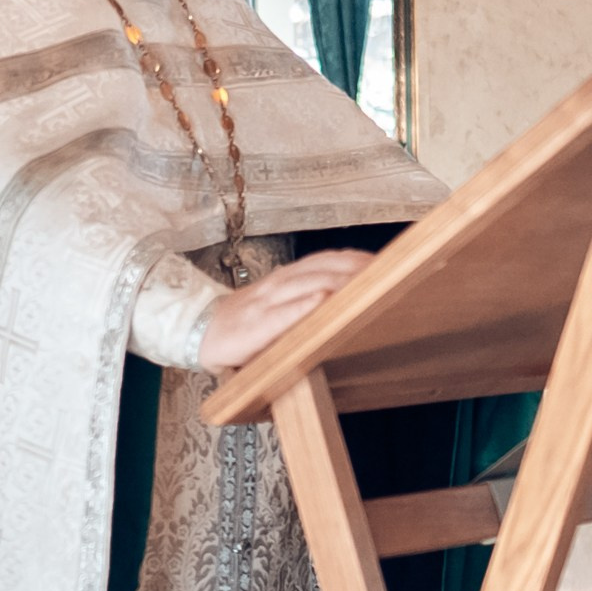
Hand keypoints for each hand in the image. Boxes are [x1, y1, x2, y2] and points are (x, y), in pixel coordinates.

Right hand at [195, 249, 373, 372]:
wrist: (201, 332)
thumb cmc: (248, 323)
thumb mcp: (281, 305)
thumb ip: (310, 296)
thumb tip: (356, 297)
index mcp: (288, 278)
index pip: (327, 260)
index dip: (357, 259)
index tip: (389, 262)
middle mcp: (278, 285)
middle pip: (321, 269)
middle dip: (356, 269)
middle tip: (390, 272)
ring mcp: (264, 304)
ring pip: (304, 285)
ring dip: (336, 282)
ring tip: (366, 282)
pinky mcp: (253, 327)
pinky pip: (280, 315)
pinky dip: (301, 306)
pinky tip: (320, 300)